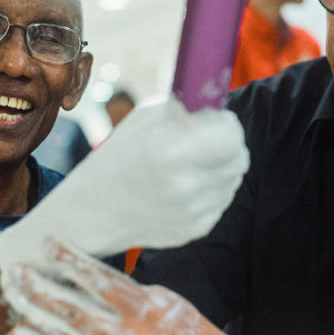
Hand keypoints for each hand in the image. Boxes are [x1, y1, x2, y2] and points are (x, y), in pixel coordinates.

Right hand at [0, 97, 248, 266]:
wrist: (94, 212)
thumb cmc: (118, 157)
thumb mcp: (144, 120)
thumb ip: (184, 110)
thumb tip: (216, 104)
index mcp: (171, 151)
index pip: (233, 135)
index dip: (226, 124)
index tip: (213, 122)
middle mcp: (186, 185)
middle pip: (239, 158)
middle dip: (226, 145)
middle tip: (202, 142)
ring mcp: (194, 212)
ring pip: (233, 179)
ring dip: (219, 168)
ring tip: (187, 165)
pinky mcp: (197, 230)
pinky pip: (221, 200)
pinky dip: (211, 190)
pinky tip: (183, 187)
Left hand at [1, 238, 227, 334]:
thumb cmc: (185, 330)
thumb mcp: (163, 298)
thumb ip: (126, 290)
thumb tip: (88, 277)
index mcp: (145, 310)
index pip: (101, 279)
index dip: (71, 260)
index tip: (49, 243)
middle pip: (73, 308)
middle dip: (40, 287)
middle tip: (17, 270)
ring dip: (35, 313)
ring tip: (14, 294)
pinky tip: (26, 332)